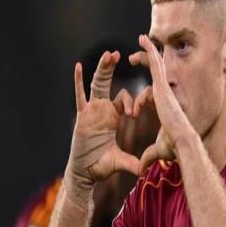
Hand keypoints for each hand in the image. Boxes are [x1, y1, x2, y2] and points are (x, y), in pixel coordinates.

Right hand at [66, 51, 139, 197]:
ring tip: (109, 54)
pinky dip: (78, 81)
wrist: (85, 173)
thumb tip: (148, 169)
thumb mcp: (122, 161)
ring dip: (102, 69)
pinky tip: (78, 66)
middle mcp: (102, 110)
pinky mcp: (82, 116)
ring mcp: (90, 111)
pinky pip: (79, 95)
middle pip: (107, 82)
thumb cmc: (102, 165)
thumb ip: (134, 162)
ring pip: (96, 84)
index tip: (135, 114)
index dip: (132, 101)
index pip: (124, 98)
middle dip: (112, 68)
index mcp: (113, 116)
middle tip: (120, 53)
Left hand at [129, 35, 194, 172]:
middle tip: (136, 56)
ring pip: (158, 64)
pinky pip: (155, 62)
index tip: (137, 102)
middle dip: (149, 63)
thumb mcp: (159, 150)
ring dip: (149, 52)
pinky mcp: (162, 84)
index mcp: (165, 106)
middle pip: (158, 74)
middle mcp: (166, 94)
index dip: (144, 94)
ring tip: (141, 38)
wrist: (182, 140)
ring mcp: (165, 88)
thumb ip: (150, 155)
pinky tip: (142, 38)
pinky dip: (150, 50)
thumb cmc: (176, 146)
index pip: (154, 94)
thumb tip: (142, 167)